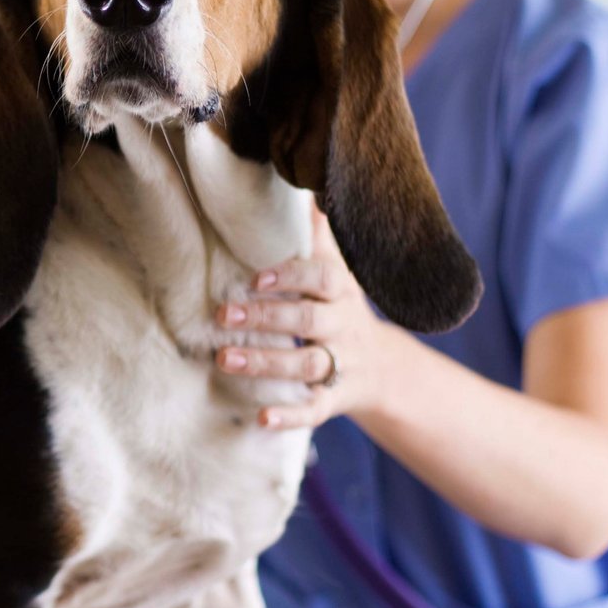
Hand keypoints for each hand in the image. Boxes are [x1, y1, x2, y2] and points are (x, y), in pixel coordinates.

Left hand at [214, 206, 395, 430]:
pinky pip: (315, 410)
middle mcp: (344, 328)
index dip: (291, 276)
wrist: (384, 370)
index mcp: (342, 293)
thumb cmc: (342, 310)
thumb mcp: (338, 272)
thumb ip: (319, 236)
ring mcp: (342, 366)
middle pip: (309, 320)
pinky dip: (290, 417)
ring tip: (223, 360)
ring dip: (265, 363)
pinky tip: (261, 420)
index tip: (256, 277)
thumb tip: (308, 187)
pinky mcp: (335, 400)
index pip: (323, 278)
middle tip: (223, 315)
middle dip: (266, 318)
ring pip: (306, 364)